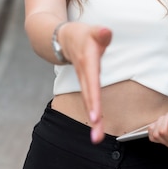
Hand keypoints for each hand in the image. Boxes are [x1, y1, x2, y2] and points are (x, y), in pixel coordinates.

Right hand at [61, 23, 111, 143]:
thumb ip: (100, 33)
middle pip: (89, 97)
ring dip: (94, 120)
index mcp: (87, 62)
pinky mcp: (85, 83)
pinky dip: (93, 113)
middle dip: (93, 117)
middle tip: (97, 137)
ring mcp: (83, 80)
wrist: (62, 39)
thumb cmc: (81, 34)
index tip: (95, 115)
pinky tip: (97, 127)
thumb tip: (105, 32)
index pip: (92, 81)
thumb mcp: (91, 30)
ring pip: (88, 101)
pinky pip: (89, 99)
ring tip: (97, 138)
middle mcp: (84, 74)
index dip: (93, 98)